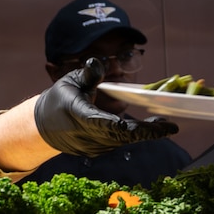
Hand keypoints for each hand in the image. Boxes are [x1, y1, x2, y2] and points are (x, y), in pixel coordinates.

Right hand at [34, 58, 178, 156]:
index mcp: (82, 117)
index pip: (111, 125)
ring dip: (144, 134)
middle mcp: (89, 136)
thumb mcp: (70, 82)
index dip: (135, 128)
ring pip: (124, 141)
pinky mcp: (97, 151)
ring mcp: (93, 147)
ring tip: (165, 124)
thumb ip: (87, 75)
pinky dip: (134, 136)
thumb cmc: (59, 99)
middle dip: (148, 132)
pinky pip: (119, 143)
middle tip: (170, 126)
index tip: (156, 126)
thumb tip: (98, 62)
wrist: (42, 127)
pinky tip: (151, 129)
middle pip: (124, 137)